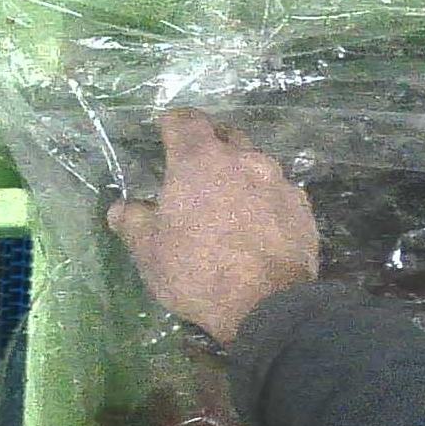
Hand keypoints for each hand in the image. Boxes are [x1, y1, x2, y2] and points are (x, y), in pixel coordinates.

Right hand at [108, 108, 319, 345]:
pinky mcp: (303, 209)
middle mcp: (244, 160)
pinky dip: (267, 200)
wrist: (267, 305)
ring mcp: (279, 182)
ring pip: (258, 164)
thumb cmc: (198, 271)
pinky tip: (262, 224)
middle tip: (199, 170)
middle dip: (212, 145)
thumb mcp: (149, 251)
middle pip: (227, 137)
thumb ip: (132, 221)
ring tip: (232, 201)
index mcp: (200, 160)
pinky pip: (280, 193)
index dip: (174, 125)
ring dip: (243, 174)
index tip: (168, 133)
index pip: (185, 121)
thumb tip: (121, 209)